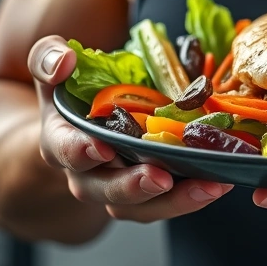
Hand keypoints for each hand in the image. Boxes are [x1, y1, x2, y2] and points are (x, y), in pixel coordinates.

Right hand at [30, 35, 231, 222]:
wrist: (83, 116)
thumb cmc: (71, 89)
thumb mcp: (53, 67)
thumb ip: (48, 58)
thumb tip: (64, 59)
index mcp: (62, 140)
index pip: (65, 150)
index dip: (81, 151)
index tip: (102, 148)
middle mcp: (88, 172)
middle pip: (105, 190)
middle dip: (132, 187)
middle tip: (159, 178)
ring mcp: (121, 185)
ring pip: (141, 207)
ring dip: (174, 200)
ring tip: (206, 186)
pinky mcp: (152, 189)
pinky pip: (168, 202)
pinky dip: (193, 195)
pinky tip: (218, 181)